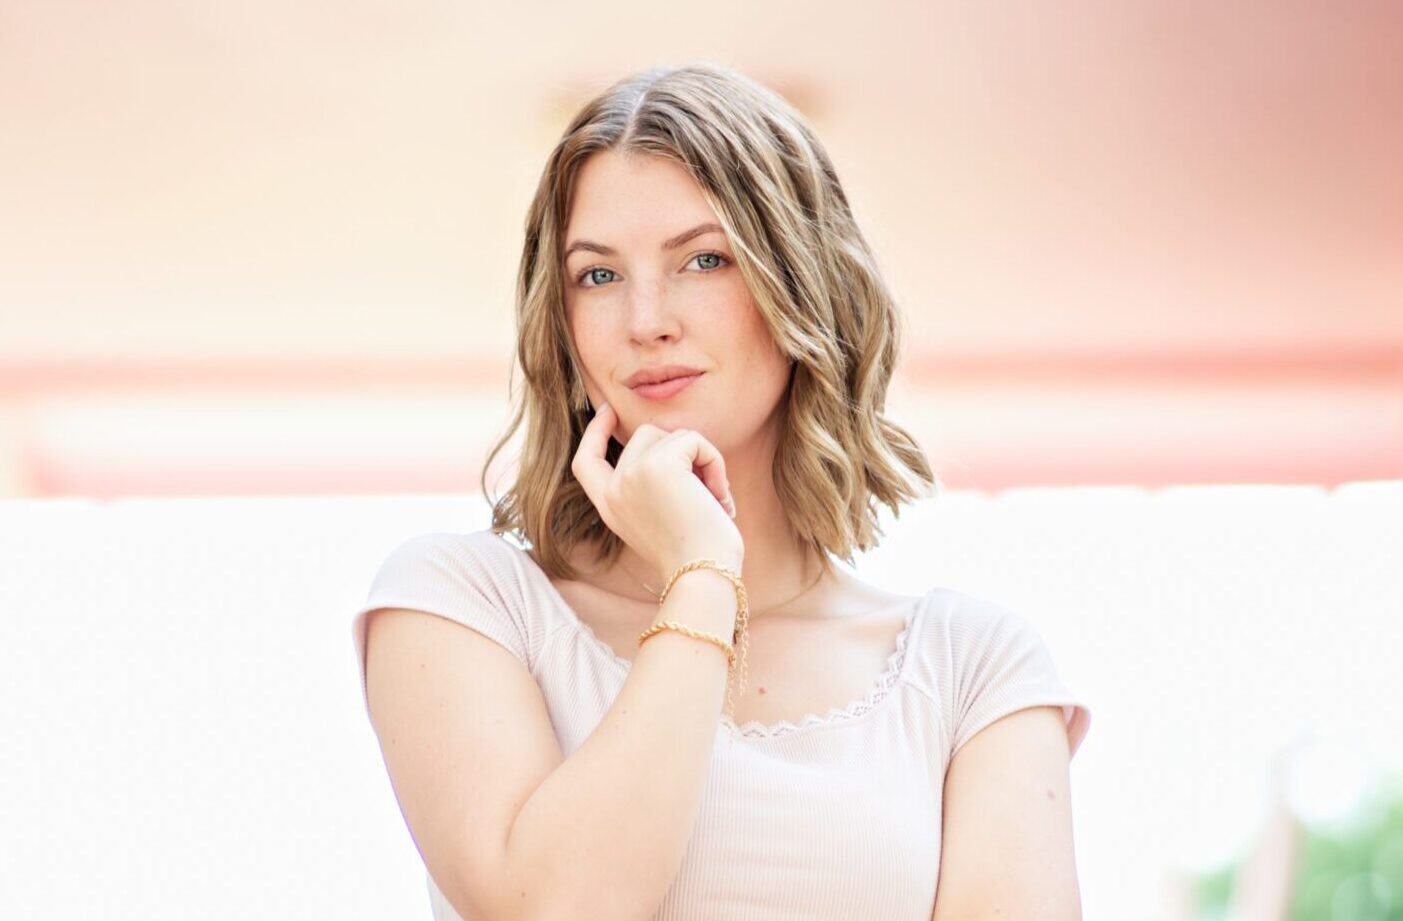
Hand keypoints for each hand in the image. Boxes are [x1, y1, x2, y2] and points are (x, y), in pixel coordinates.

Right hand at [571, 402, 743, 583]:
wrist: (703, 575)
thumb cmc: (696, 555)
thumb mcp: (659, 519)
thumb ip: (651, 486)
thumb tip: (673, 443)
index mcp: (610, 506)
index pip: (586, 460)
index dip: (594, 433)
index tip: (608, 412)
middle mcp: (614, 488)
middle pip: (645, 437)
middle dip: (680, 453)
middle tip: (706, 492)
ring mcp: (632, 473)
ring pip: (671, 434)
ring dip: (702, 460)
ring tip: (715, 498)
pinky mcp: (658, 463)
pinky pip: (694, 441)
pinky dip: (715, 463)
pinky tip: (719, 497)